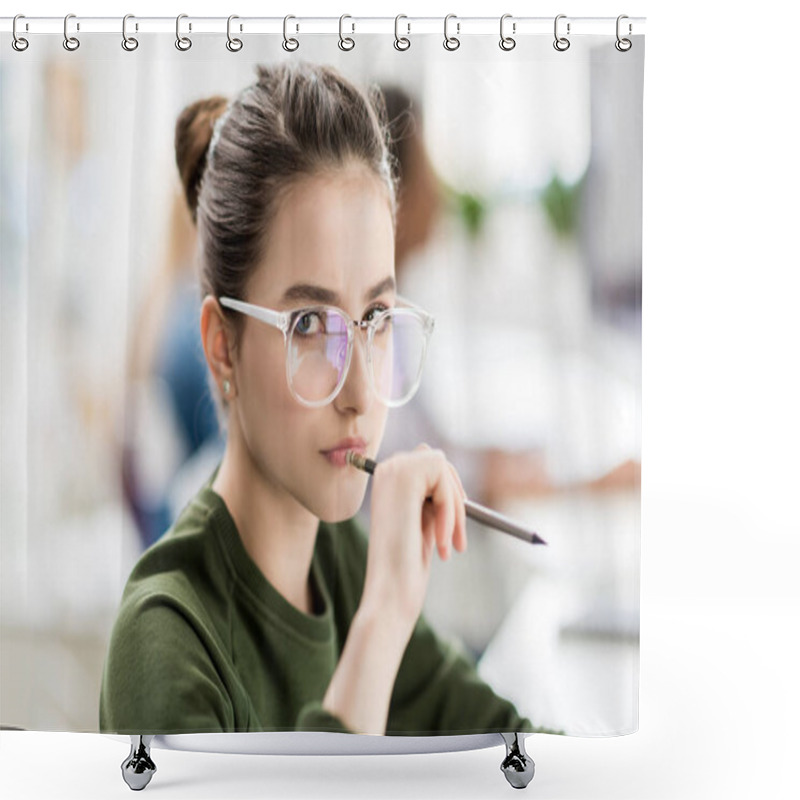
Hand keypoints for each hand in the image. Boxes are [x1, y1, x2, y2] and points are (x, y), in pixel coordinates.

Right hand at [361, 444, 466, 644]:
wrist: (389, 593)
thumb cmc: (405, 567)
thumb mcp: (422, 523)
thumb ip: (429, 499)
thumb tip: (452, 482)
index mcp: (386, 482)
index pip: (428, 465)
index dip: (446, 495)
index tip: (452, 531)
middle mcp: (386, 471)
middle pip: (437, 461)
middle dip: (453, 499)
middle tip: (456, 541)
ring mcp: (394, 470)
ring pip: (443, 467)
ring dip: (453, 508)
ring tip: (448, 544)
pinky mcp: (405, 475)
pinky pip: (443, 476)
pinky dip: (450, 509)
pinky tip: (440, 541)